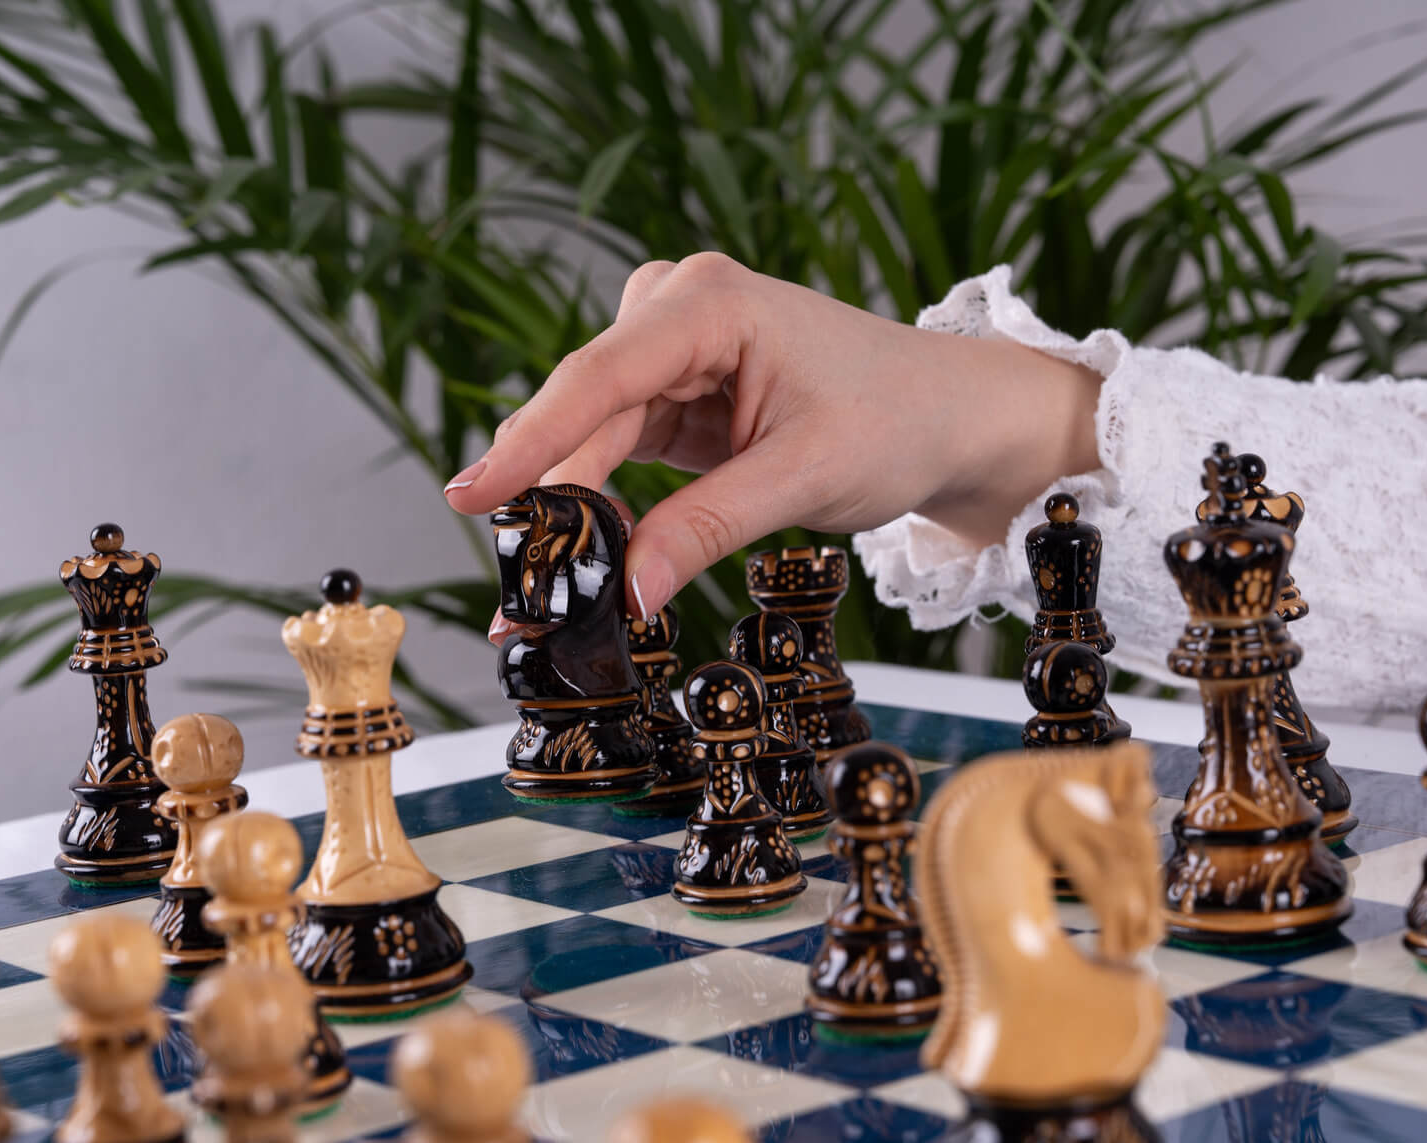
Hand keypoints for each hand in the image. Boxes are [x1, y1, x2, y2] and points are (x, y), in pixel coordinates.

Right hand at [445, 253, 1100, 638]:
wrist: (954, 420)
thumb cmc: (901, 421)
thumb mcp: (805, 477)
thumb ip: (705, 527)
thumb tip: (624, 593)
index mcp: (712, 302)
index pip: (600, 376)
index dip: (530, 442)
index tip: (471, 498)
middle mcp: (681, 313)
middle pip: (587, 412)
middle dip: (548, 499)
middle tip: (515, 590)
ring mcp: (675, 355)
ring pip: (593, 437)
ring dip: (567, 510)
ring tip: (538, 591)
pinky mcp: (678, 397)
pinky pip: (617, 452)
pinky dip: (598, 506)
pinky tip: (580, 557)